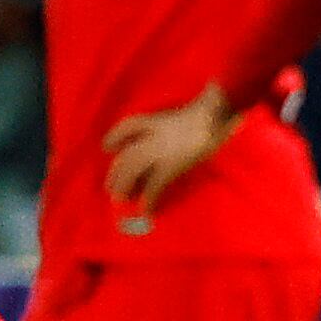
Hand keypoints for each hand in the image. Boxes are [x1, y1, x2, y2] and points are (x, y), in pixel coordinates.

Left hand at [104, 84, 238, 214]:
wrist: (214, 116)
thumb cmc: (207, 111)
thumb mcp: (189, 110)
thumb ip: (175, 121)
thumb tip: (180, 129)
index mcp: (156, 121)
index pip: (128, 126)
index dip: (115, 136)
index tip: (106, 147)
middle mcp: (152, 136)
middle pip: (127, 155)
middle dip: (116, 173)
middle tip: (110, 188)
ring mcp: (160, 150)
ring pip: (133, 168)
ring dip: (124, 185)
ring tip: (119, 198)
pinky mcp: (171, 166)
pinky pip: (155, 185)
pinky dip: (150, 198)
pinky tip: (146, 209)